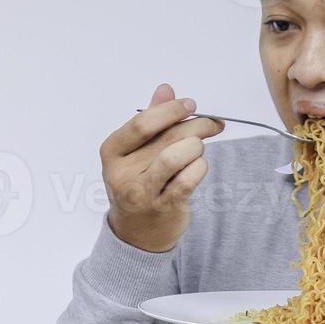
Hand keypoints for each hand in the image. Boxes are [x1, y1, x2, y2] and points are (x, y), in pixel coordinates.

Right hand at [100, 82, 225, 252]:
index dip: (171, 110)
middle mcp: (122, 172)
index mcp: (112, 152)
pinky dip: (200, 167)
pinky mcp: (162, 207)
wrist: (137, 234)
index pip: (142, 123)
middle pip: (166, 137)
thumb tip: (166, 89)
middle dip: (196, 125)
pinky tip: (199, 166)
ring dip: (197, 147)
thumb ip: (152, 120)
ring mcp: (141, 192)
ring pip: (177, 156)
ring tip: (200, 149)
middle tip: (212, 124)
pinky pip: (188, 179)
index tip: (191, 105)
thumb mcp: (137, 152)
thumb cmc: (139, 183)